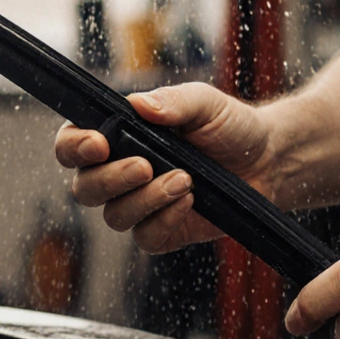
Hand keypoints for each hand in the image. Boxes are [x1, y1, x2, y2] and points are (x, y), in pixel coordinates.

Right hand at [54, 83, 276, 252]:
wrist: (267, 160)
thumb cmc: (228, 127)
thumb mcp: (204, 103)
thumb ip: (172, 101)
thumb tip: (140, 105)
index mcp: (117, 137)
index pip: (71, 146)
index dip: (73, 147)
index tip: (97, 144)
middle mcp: (119, 174)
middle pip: (84, 189)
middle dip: (111, 179)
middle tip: (145, 166)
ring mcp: (139, 206)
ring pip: (114, 216)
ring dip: (146, 199)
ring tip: (185, 180)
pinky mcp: (163, 232)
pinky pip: (146, 237)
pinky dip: (165, 220)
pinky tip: (189, 201)